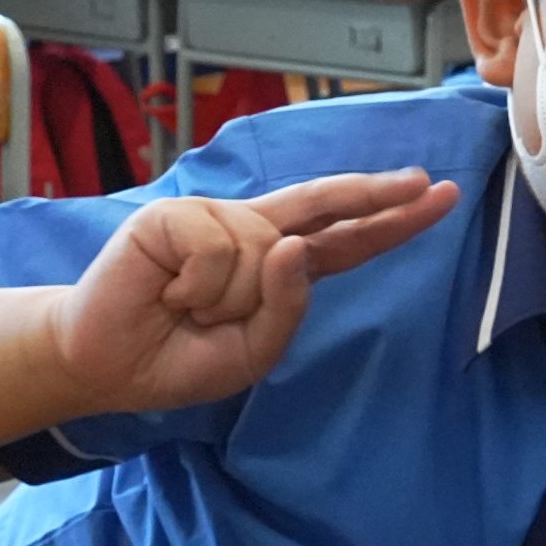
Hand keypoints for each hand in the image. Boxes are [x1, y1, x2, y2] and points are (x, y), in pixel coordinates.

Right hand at [44, 169, 457, 414]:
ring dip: (227, 299)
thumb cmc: (181, 357)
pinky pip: (217, 251)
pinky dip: (197, 286)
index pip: (346, 240)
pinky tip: (168, 291)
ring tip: (187, 309)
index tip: (438, 196)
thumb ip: (287, 308)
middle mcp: (255, 232)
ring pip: (263, 252)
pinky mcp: (176, 215)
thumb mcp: (254, 351)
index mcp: (280, 266)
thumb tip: (293, 246)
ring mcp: (217, 218)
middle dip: (375, 194)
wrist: (108, 362)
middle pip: (326, 205)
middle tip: (422, 183)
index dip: (390, 221)